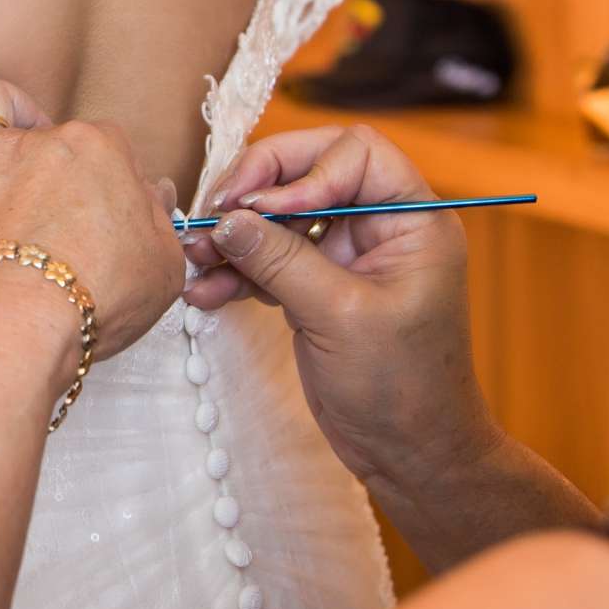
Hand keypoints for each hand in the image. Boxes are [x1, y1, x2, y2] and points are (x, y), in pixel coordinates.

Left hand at [0, 77, 185, 367]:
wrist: (15, 327)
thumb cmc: (95, 298)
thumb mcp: (163, 266)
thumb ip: (158, 221)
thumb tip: (151, 194)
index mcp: (97, 149)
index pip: (110, 148)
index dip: (112, 182)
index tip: (111, 219)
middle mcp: (36, 141)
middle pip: (49, 131)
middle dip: (58, 161)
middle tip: (61, 212)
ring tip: (2, 142)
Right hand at [183, 125, 500, 491]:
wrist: (411, 457)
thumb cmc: (402, 388)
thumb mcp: (339, 317)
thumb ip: (281, 261)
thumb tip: (227, 218)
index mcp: (413, 218)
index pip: (354, 152)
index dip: (303, 170)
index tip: (263, 208)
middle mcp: (381, 226)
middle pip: (309, 172)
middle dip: (257, 190)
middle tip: (214, 214)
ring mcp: (347, 256)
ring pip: (282, 216)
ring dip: (237, 233)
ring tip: (195, 257)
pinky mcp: (318, 288)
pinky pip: (271, 259)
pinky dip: (238, 271)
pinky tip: (206, 291)